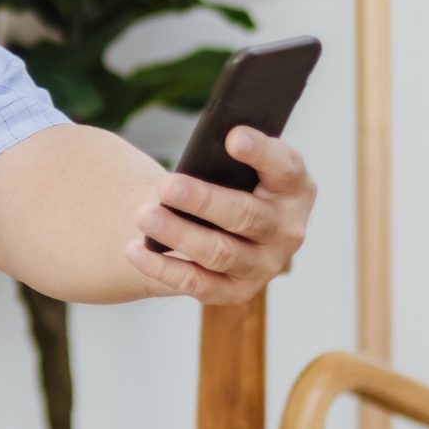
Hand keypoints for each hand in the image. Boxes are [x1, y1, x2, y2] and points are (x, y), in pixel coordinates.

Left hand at [122, 126, 315, 305]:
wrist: (217, 226)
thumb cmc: (227, 182)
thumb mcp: (235, 163)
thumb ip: (225, 153)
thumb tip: (209, 139)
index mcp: (294, 189)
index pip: (286, 168)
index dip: (262, 152)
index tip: (232, 138)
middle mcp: (287, 230)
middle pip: (247, 215)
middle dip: (203, 200)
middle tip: (166, 186)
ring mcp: (264, 265)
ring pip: (220, 253)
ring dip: (178, 234)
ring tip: (144, 216)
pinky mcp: (235, 291)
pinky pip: (197, 283)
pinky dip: (163, 267)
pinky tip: (134, 250)